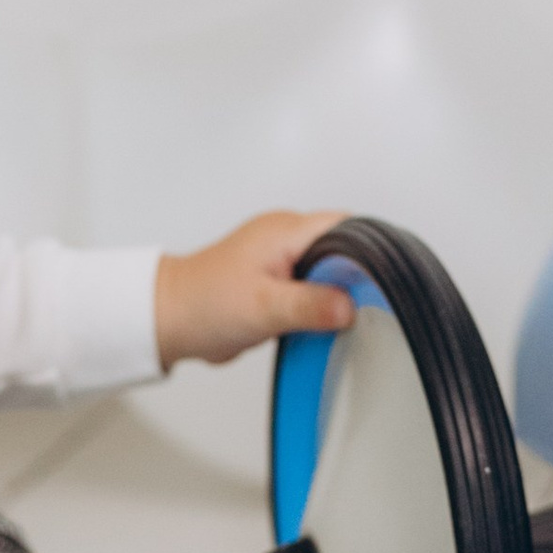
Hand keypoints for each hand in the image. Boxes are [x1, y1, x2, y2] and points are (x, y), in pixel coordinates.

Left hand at [154, 211, 354, 369]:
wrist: (171, 319)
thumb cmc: (204, 303)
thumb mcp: (264, 307)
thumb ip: (310, 305)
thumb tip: (348, 306)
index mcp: (287, 230)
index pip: (349, 228)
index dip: (371, 255)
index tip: (380, 286)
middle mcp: (288, 238)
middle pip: (345, 250)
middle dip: (356, 280)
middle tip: (357, 309)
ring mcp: (284, 258)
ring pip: (331, 272)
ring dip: (337, 296)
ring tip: (335, 319)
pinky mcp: (280, 281)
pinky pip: (315, 288)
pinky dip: (321, 306)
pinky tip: (319, 324)